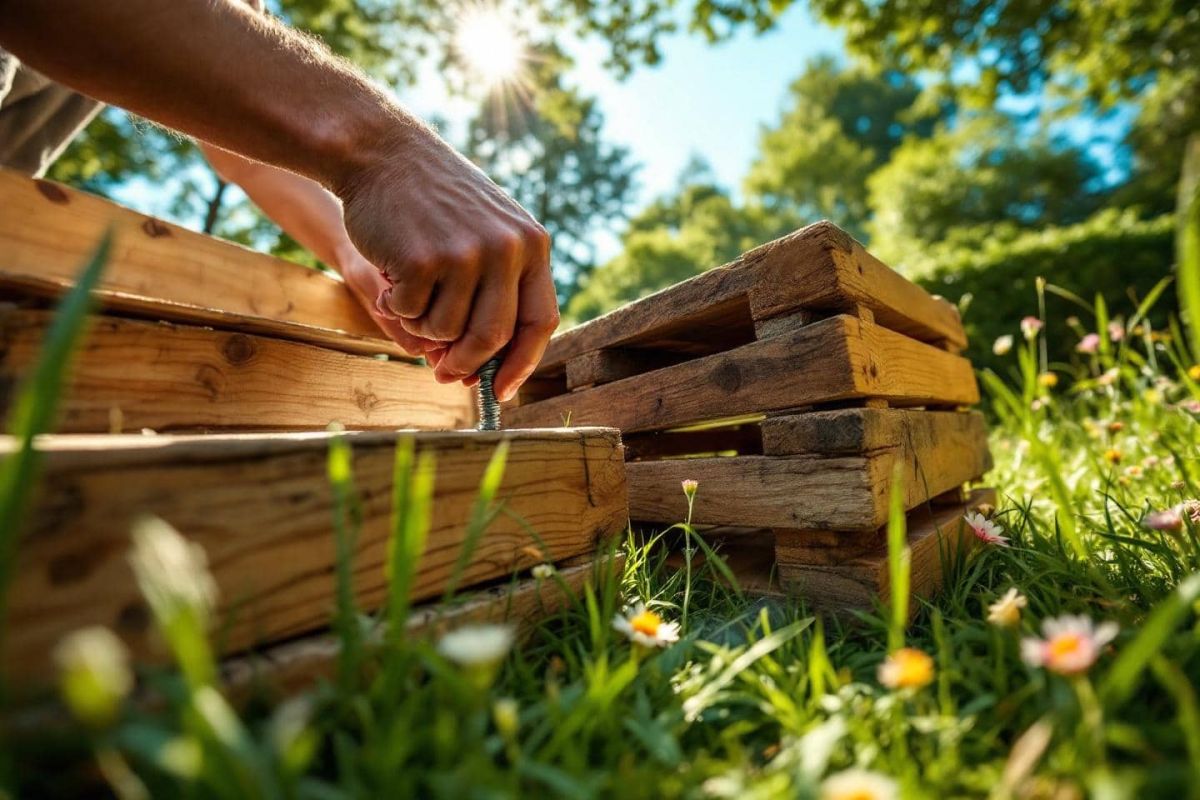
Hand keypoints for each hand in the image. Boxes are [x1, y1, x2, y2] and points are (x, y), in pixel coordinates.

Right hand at [337, 129, 557, 401]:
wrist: (380, 152)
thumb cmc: (432, 201)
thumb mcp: (486, 230)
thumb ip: (497, 290)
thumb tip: (486, 368)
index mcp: (532, 244)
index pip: (541, 320)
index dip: (522, 362)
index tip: (501, 390)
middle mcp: (507, 249)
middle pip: (493, 337)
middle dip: (467, 363)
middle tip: (444, 372)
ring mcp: (466, 254)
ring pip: (447, 330)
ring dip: (423, 325)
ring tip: (410, 288)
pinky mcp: (423, 260)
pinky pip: (410, 314)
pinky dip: (396, 305)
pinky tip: (391, 270)